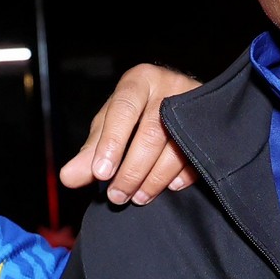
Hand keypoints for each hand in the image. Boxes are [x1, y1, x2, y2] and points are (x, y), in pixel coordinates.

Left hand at [60, 63, 199, 205]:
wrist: (180, 102)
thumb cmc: (137, 113)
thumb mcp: (110, 126)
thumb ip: (90, 152)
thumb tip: (68, 177)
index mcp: (138, 81)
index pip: (123, 109)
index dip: (111, 142)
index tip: (101, 173)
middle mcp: (168, 86)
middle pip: (152, 132)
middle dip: (132, 170)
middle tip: (117, 196)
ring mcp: (194, 104)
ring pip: (176, 147)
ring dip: (154, 179)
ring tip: (137, 197)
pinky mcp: (211, 123)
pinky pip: (198, 155)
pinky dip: (182, 176)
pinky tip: (168, 188)